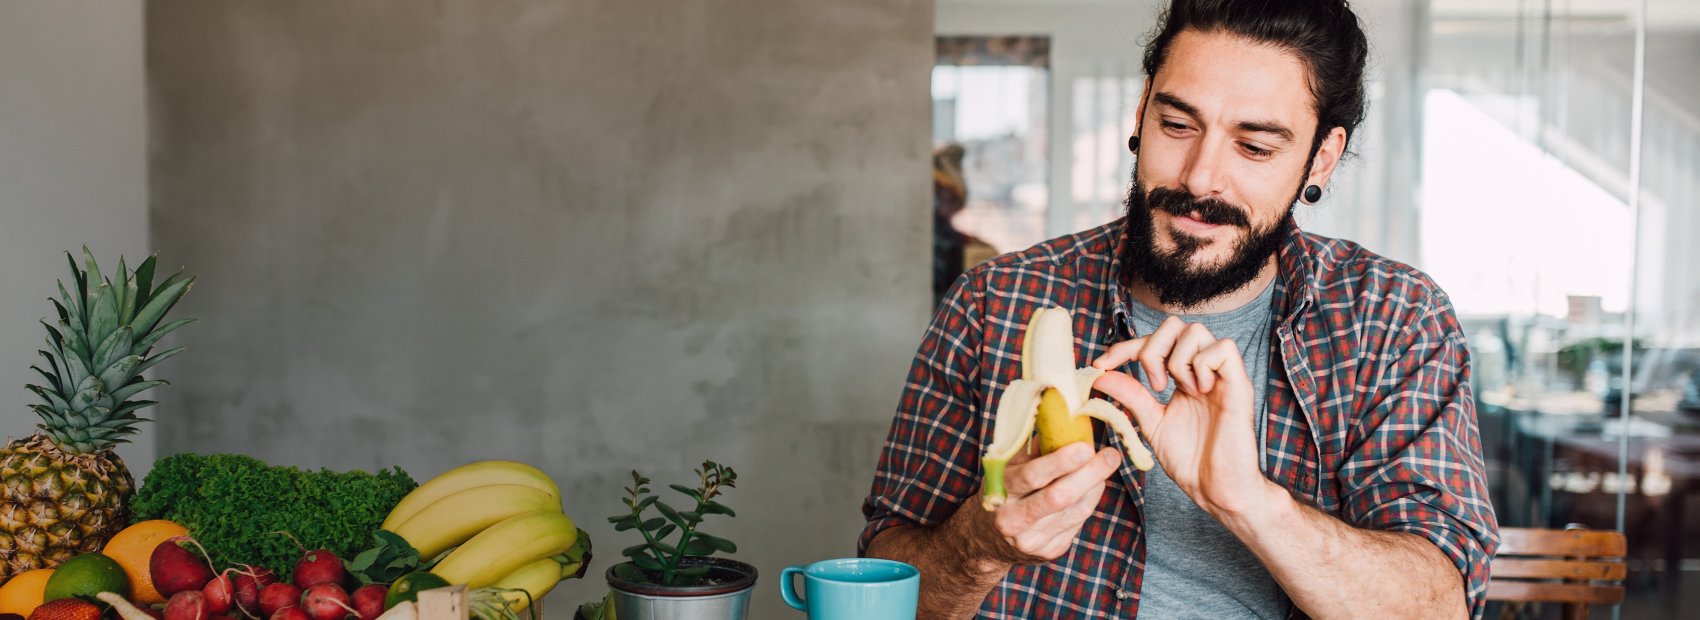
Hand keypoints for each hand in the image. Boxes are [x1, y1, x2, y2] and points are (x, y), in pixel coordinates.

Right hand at [963, 441, 1120, 564]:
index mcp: (999, 491)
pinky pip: (1079, 523)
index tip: (1085, 446)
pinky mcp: (1049, 551)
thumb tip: (1061, 412)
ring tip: (1104, 465)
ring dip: (1095, 485)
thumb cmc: (1004, 490)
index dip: (1060, 462)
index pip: (1031, 476)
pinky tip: (1092, 487)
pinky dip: (1090, 501)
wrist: (987, 539)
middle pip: (1059, 497)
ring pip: (1076, 511)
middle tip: (1110, 455)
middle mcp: (1013, 520)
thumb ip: (1031, 447)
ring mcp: (1032, 540)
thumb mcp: (1006, 468)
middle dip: (1090, 474)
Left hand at [1090, 317, 1276, 518]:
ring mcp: (1222, 376)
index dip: (1124, 347)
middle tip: (1154, 384)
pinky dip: (1203, 365)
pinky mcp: (1240, 385)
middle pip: (1176, 324)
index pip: (1153, 343)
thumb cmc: (1192, 461)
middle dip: (1152, 347)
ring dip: (1177, 359)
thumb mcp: (1152, 423)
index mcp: (1184, 378)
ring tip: (1181, 391)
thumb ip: (1131, 396)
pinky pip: (1223, 348)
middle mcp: (1203, 371)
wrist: (1217, 490)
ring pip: (1196, 331)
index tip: (1100, 364)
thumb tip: (1101, 374)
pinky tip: (1201, 391)